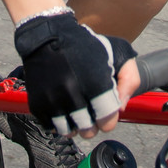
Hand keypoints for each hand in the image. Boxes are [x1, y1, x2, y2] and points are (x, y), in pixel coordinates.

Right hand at [14, 10, 135, 136]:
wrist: (48, 35)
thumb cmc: (85, 45)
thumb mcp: (117, 52)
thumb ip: (130, 80)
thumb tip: (120, 108)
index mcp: (96, 82)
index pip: (107, 121)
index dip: (108, 116)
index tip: (104, 106)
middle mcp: (73, 93)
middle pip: (88, 130)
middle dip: (92, 122)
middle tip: (89, 107)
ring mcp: (53, 100)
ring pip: (69, 132)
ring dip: (74, 124)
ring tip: (76, 108)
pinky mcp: (38, 103)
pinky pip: (52, 126)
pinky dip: (58, 120)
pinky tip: (62, 105)